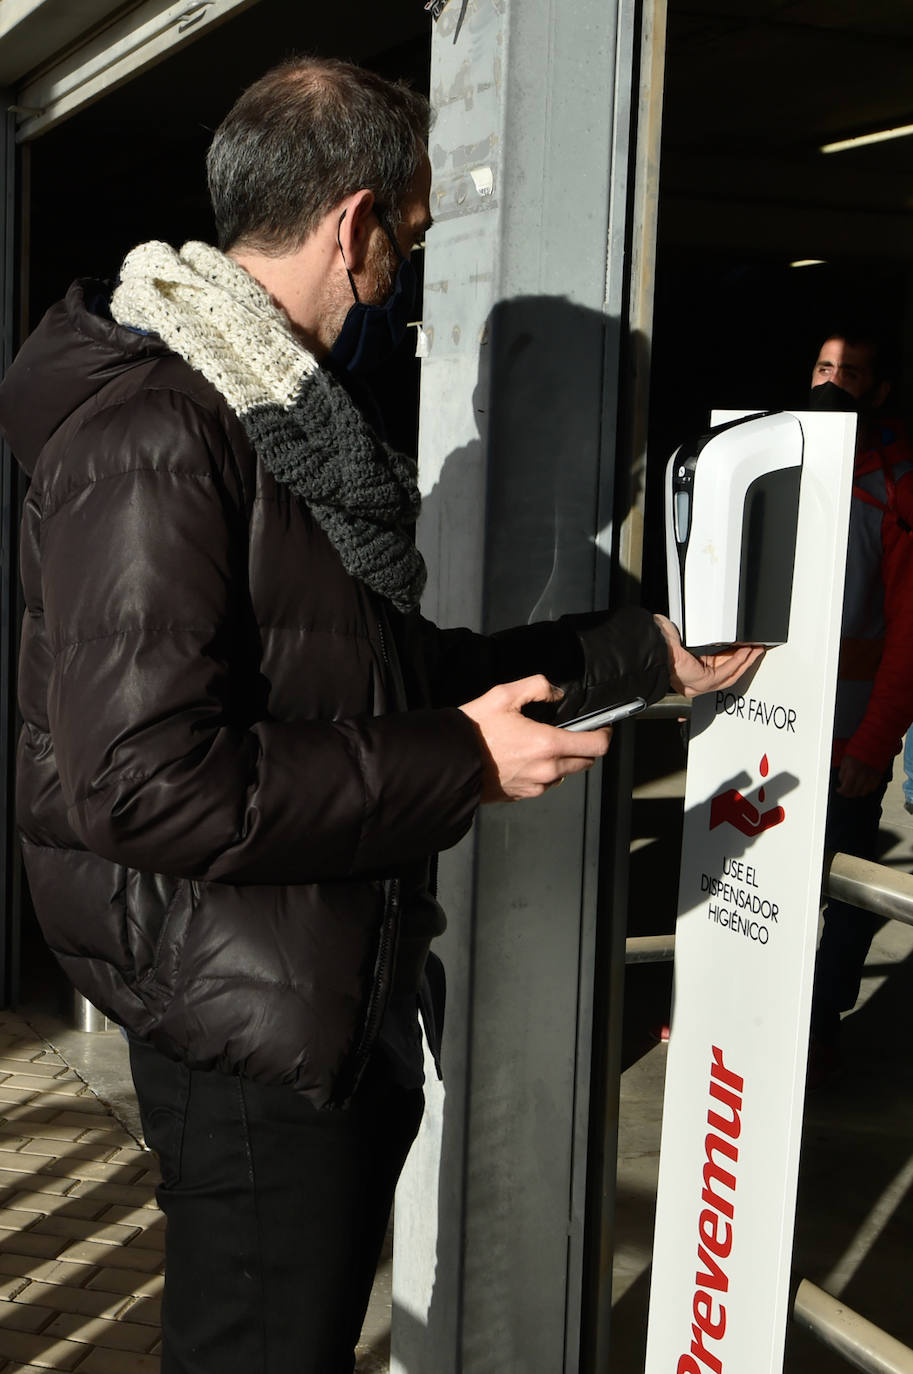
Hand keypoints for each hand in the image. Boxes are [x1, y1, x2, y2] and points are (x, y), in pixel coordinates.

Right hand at [459, 675, 611, 802]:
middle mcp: (547, 770)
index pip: (596, 745)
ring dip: (563, 760)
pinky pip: (545, 784)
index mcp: (547, 744)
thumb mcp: (503, 694)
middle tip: (569, 732)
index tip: (603, 727)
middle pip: (585, 762)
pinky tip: (524, 757)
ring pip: (565, 774)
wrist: (447, 762)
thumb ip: (537, 687)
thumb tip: (556, 693)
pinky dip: (544, 772)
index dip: (605, 734)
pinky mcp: (522, 796)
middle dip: (584, 746)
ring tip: (541, 744)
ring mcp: (535, 786)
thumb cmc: (473, 730)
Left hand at [653, 614, 763, 698]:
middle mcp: (694, 681)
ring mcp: (699, 684)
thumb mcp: (685, 640)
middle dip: (744, 659)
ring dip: (745, 660)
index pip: (717, 666)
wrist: (652, 645)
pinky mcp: (704, 681)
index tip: (744, 648)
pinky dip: (739, 660)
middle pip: (727, 672)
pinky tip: (746, 650)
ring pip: (730, 673)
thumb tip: (709, 630)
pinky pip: (727, 670)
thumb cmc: (660, 641)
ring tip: (755, 648)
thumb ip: (699, 641)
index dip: (734, 657)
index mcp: (689, 671)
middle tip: (756, 648)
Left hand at [837, 754, 883, 797]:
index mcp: (852, 771)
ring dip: (857, 792)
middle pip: (854, 792)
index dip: (841, 791)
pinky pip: (872, 788)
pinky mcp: (878, 777)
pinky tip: (863, 787)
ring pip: (863, 793)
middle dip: (848, 793)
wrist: (873, 744)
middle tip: (845, 791)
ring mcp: (871, 777)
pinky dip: (867, 790)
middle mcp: (862, 776)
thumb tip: (842, 783)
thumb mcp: (845, 760)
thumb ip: (842, 773)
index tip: (838, 790)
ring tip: (854, 789)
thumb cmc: (858, 751)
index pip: (846, 788)